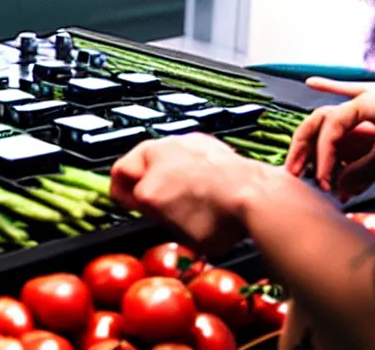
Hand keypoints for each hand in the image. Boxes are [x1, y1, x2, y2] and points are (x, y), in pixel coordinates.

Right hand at [110, 133, 269, 254]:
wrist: (255, 194)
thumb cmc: (222, 219)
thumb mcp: (182, 237)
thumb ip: (161, 217)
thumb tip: (161, 211)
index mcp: (149, 189)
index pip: (119, 189)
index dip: (125, 200)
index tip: (132, 205)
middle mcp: (160, 158)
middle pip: (132, 164)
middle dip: (137, 179)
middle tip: (146, 195)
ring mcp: (181, 143)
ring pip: (156, 153)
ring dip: (159, 168)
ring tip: (176, 187)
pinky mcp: (200, 138)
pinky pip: (180, 149)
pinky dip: (181, 160)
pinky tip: (197, 177)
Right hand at [285, 77, 374, 200]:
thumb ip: (361, 172)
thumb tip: (337, 187)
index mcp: (367, 104)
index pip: (331, 131)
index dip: (323, 158)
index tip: (323, 181)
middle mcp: (364, 96)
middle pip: (321, 118)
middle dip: (306, 146)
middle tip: (295, 169)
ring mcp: (372, 95)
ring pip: (331, 111)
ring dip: (313, 131)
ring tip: (297, 147)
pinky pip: (349, 91)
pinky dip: (331, 87)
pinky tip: (312, 82)